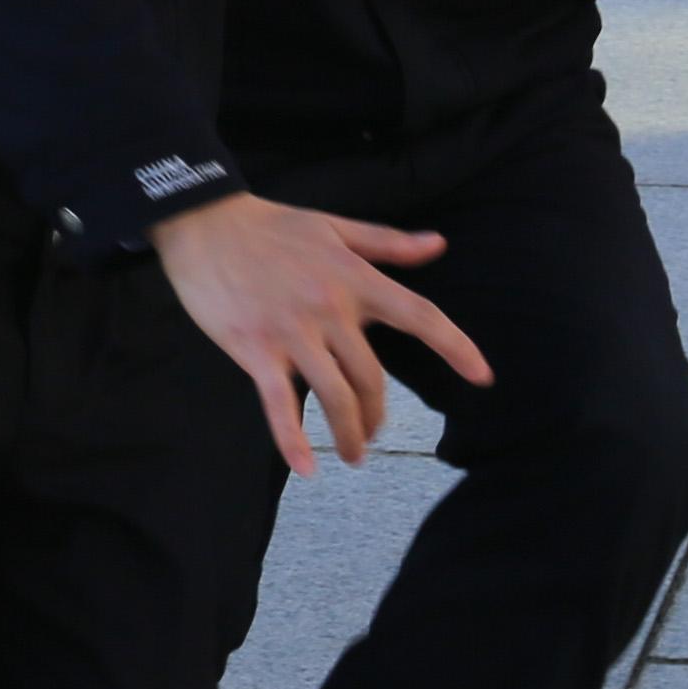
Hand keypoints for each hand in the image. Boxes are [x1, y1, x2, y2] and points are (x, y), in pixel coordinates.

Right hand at [152, 189, 489, 475]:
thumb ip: (388, 243)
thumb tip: (438, 245)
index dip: (455, 347)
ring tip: (352, 455)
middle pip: (372, 377)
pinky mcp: (255, 350)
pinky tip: (306, 467)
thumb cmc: (270, 225)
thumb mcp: (335, 227)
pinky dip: (292, 440)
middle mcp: (331, 309)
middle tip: (373, 433)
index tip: (483, 377)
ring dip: (349, 434)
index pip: (419, 316)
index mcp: (355, 278)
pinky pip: (279, 404)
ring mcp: (292, 333)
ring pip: (335, 396)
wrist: (204, 221)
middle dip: (378, 414)